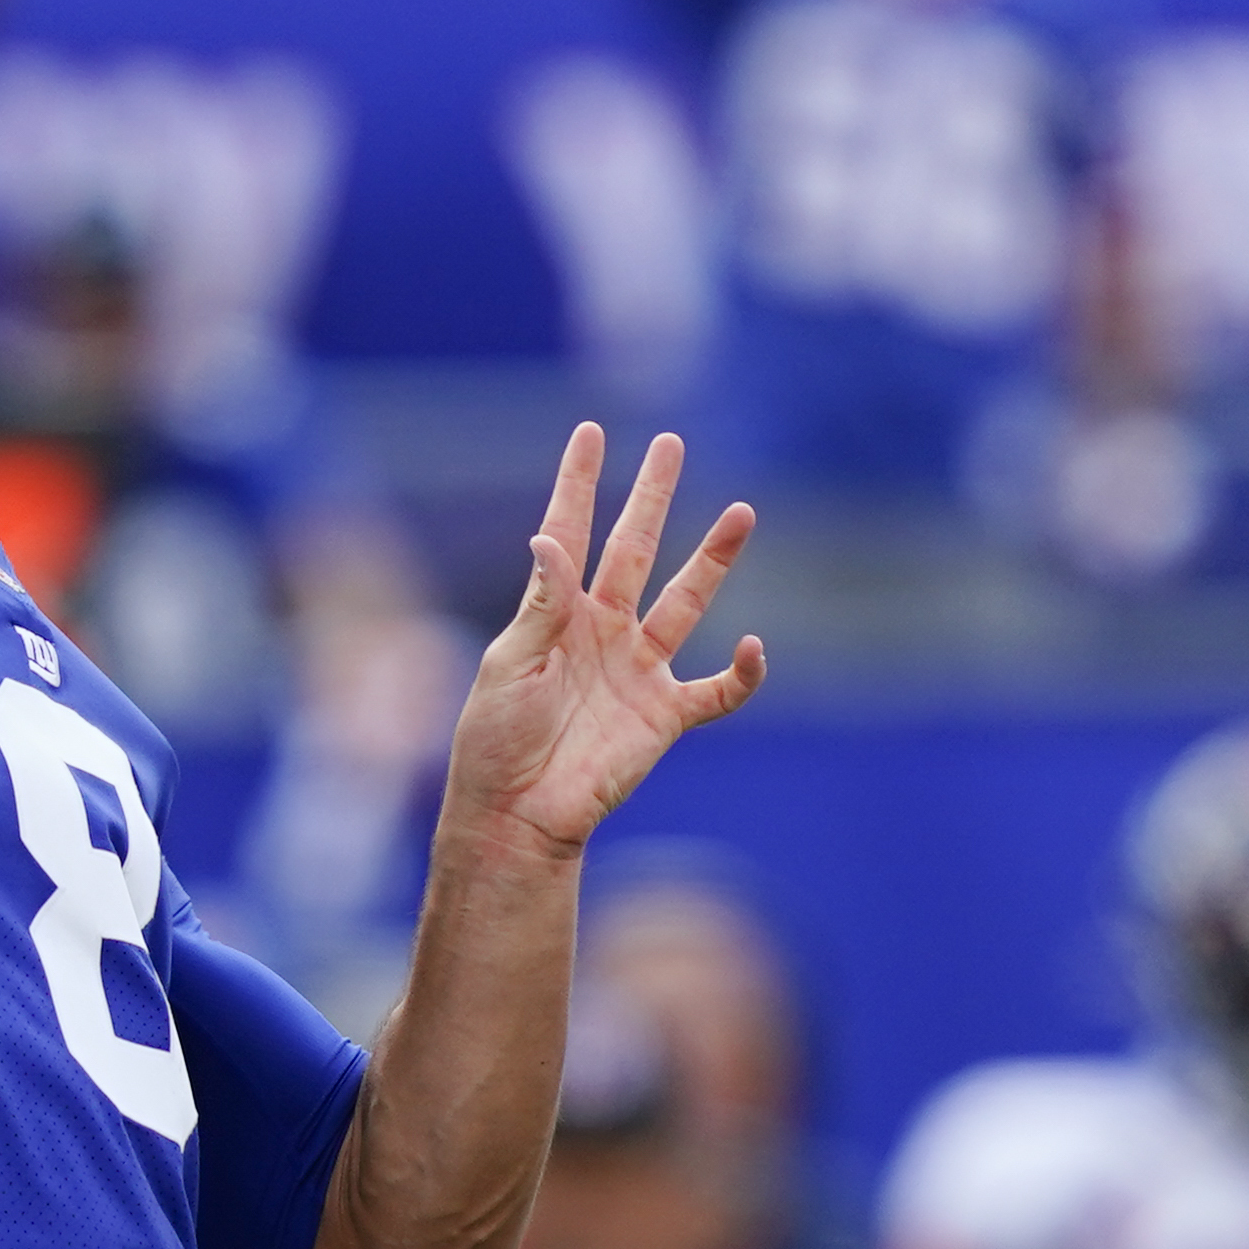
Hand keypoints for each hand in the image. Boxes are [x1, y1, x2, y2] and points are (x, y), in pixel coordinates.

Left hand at [445, 426, 761, 854]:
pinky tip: (754, 647)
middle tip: (671, 444)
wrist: (517, 816)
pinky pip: (716, 691)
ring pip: (686, 602)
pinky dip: (742, 674)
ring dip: (714, 561)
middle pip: (635, 550)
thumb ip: (539, 606)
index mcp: (555, 615)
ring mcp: (637, 670)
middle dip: (653, 498)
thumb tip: (547, 537)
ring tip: (742, 512)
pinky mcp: (664, 715)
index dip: (579, 484)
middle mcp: (602, 632)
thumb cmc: (495, 743)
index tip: (591, 432)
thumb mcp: (508, 668)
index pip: (569, 533)